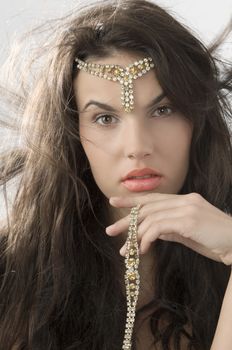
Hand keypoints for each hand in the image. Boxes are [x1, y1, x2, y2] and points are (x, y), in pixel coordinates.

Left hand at [105, 192, 231, 264]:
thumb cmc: (215, 241)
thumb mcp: (189, 233)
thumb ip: (171, 229)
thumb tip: (152, 232)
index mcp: (185, 200)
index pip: (153, 197)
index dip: (132, 200)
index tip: (115, 201)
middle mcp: (184, 200)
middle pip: (148, 207)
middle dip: (127, 220)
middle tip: (110, 231)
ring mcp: (187, 208)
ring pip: (150, 217)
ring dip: (135, 235)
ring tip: (126, 251)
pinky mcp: (188, 220)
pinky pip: (158, 227)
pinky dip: (146, 239)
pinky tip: (142, 250)